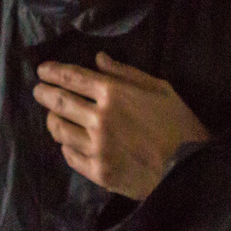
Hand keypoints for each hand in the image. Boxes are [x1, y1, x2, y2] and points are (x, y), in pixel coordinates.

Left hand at [33, 52, 209, 199]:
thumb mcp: (160, 89)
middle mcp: (100, 118)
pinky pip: (70, 155)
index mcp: (114, 93)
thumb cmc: (179, 125)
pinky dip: (65, 146)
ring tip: (53, 116)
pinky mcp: (98, 171)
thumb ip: (126, 73)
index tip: (43, 70)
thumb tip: (98, 59)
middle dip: (44, 93)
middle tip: (38, 90)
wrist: (191, 170)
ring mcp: (96, 146)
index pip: (72, 77)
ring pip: (59, 129)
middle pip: (59, 101)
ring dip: (52, 119)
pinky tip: (69, 142)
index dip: (53, 72)